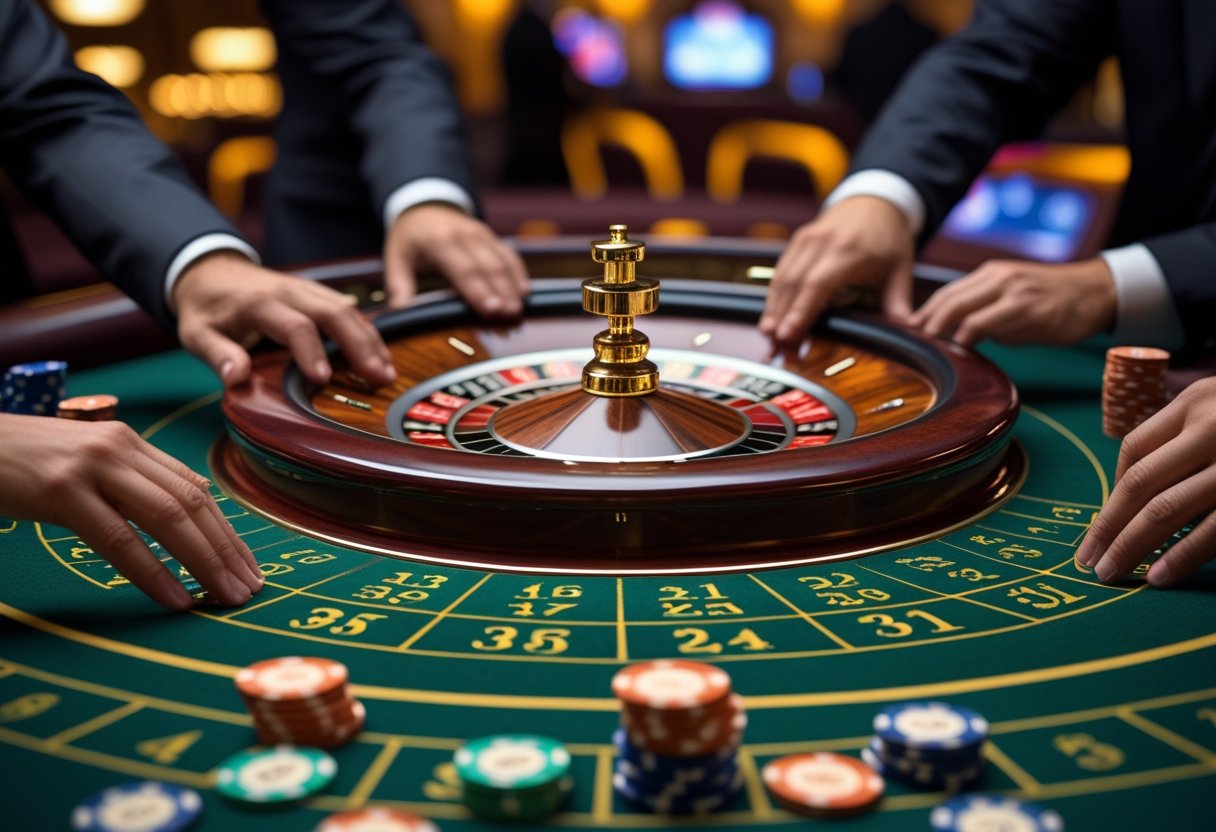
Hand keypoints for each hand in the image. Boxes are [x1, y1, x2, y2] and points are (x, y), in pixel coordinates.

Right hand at [0, 414, 262, 610]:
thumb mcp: (85, 467)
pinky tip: (176, 597)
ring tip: (225, 596)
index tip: (248, 566)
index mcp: (131, 445)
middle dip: (227, 550)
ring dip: (204, 562)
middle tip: (249, 589)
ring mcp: (92, 468)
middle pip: (191, 503)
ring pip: (167, 518)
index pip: (195, 489)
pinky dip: (154, 572)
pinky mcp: (61, 491)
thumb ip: (130, 486)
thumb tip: (182, 523)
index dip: (227, 530)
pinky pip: (119, 539)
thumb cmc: (24, 464)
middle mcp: (120, 449)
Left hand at [173, 253, 396, 387]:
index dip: (311, 352)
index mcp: (261, 303)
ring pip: (348, 310)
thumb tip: (236, 378)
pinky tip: (381, 353)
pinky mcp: (317, 293)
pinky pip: (348, 309)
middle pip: (334, 314)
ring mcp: (307, 289)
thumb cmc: (206, 307)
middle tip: (378, 378)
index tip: (323, 380)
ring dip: (371, 341)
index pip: (295, 326)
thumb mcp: (196, 333)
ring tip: (388, 372)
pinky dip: (367, 331)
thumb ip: (217, 355)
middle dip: (359, 346)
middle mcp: (291, 291)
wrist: (210, 269)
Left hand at [383, 203, 529, 317]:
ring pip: (502, 262)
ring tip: (518, 311)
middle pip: (488, 267)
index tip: (491, 310)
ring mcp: (482, 234)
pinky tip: (525, 293)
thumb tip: (398, 311)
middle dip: (501, 292)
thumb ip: (399, 285)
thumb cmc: (410, 238)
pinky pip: (509, 255)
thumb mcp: (396, 257)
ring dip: (512, 287)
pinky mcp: (492, 237)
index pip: (463, 269)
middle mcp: (464, 235)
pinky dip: (518, 273)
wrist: (424, 206)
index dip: (478, 291)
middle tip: (510, 316)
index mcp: (439, 241)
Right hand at [760, 196, 915, 343]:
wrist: (876, 199)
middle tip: (775, 342)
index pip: (818, 283)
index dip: (801, 310)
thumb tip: (906, 328)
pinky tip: (772, 313)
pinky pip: (781, 269)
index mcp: (849, 249)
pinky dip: (775, 293)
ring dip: (773, 306)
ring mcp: (807, 238)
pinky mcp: (798, 239)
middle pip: (794, 282)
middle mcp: (823, 241)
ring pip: (782, 276)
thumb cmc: (889, 237)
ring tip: (767, 332)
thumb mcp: (901, 266)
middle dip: (781, 314)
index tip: (788, 333)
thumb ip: (899, 299)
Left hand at [908, 258, 1116, 346]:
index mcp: (992, 273)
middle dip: (932, 328)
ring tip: (950, 351)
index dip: (926, 314)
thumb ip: (984, 303)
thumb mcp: (1012, 288)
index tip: (912, 331)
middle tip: (923, 345)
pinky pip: (997, 332)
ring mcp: (1016, 295)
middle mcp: (1001, 279)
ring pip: (970, 320)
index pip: (947, 293)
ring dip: (956, 339)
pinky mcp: (1032, 313)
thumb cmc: (1049, 295)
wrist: (1095, 290)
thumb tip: (950, 329)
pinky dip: (985, 342)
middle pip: (951, 304)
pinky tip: (987, 347)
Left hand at [1075, 377, 1215, 586]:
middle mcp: (1215, 427)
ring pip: (1168, 508)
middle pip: (1141, 483)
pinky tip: (1162, 576)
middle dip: (1108, 527)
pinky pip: (1215, 528)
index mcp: (1198, 402)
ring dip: (1134, 545)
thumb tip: (1131, 501)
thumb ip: (1185, 443)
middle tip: (1088, 563)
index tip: (1098, 530)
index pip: (1134, 451)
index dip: (1112, 494)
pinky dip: (1183, 555)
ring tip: (1114, 575)